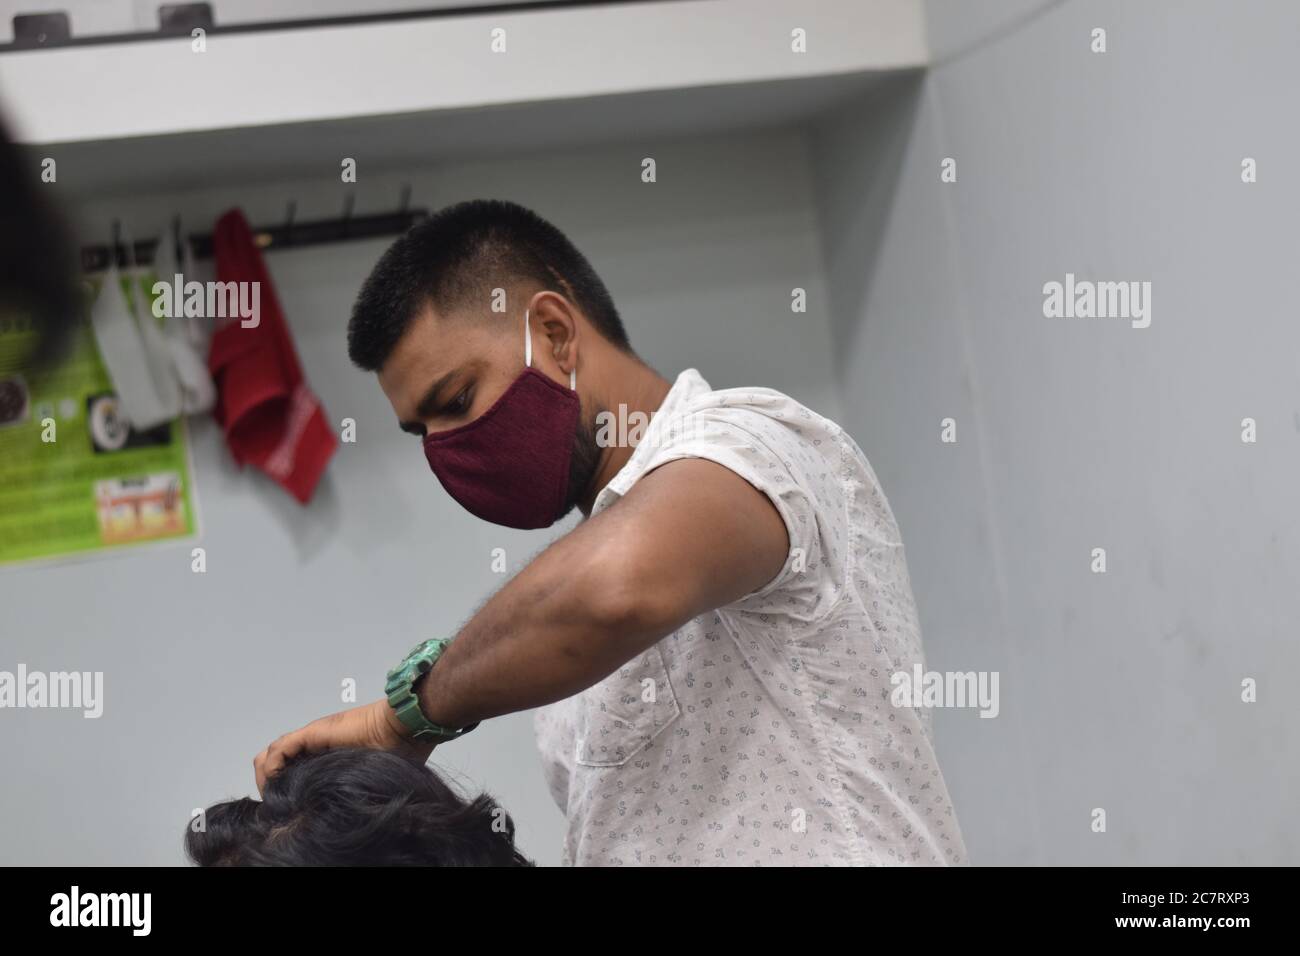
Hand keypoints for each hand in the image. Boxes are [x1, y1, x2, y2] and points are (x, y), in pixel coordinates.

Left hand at [254, 699, 434, 794]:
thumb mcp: (365, 780)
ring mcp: (311, 738)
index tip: (283, 810)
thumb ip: (347, 790)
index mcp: (325, 756)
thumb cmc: (395, 751)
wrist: (402, 727)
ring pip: (270, 756)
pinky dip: (272, 766)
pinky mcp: (312, 733)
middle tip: (276, 805)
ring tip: (275, 796)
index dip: (281, 788)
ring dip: (267, 777)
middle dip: (269, 785)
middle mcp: (314, 746)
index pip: (289, 770)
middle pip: (273, 763)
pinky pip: (280, 750)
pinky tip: (278, 782)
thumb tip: (337, 819)